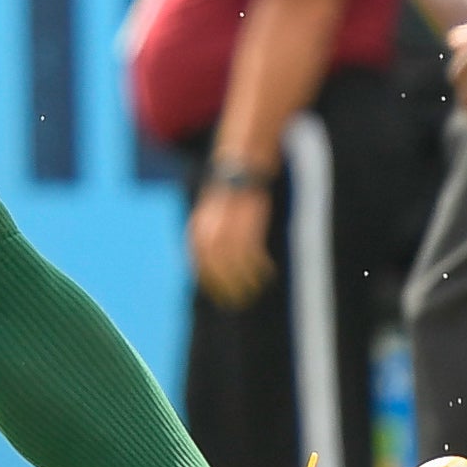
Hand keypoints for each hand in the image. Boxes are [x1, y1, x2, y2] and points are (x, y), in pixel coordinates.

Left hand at [188, 183, 275, 307]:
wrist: (240, 165)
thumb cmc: (228, 191)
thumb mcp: (211, 213)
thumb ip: (209, 234)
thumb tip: (212, 256)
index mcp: (198, 230)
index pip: (200, 265)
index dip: (210, 282)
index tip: (220, 295)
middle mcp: (209, 232)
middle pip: (217, 270)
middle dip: (227, 287)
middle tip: (238, 300)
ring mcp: (228, 230)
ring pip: (236, 267)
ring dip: (247, 280)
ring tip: (256, 287)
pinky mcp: (248, 226)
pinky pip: (254, 256)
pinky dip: (261, 268)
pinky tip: (269, 272)